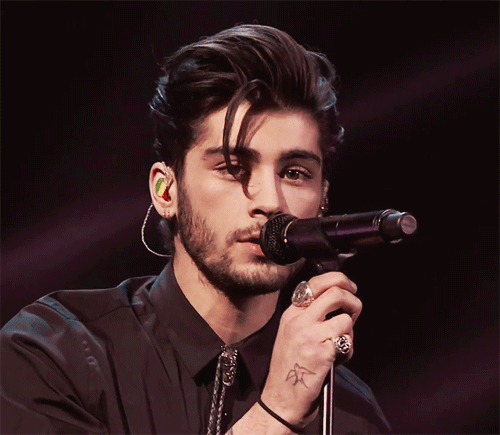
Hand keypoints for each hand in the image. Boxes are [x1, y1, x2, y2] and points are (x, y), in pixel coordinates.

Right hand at [260, 271, 360, 428]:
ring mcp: (310, 335)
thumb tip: (339, 302)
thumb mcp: (292, 333)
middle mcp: (299, 320)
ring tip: (341, 343)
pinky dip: (349, 349)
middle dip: (353, 299)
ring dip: (350, 331)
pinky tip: (338, 359)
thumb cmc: (290, 368)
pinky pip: (347, 340)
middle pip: (335, 292)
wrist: (281, 397)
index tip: (350, 287)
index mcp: (291, 313)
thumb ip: (311, 315)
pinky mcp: (322, 352)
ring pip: (346, 318)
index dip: (339, 280)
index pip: (316, 282)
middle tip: (354, 310)